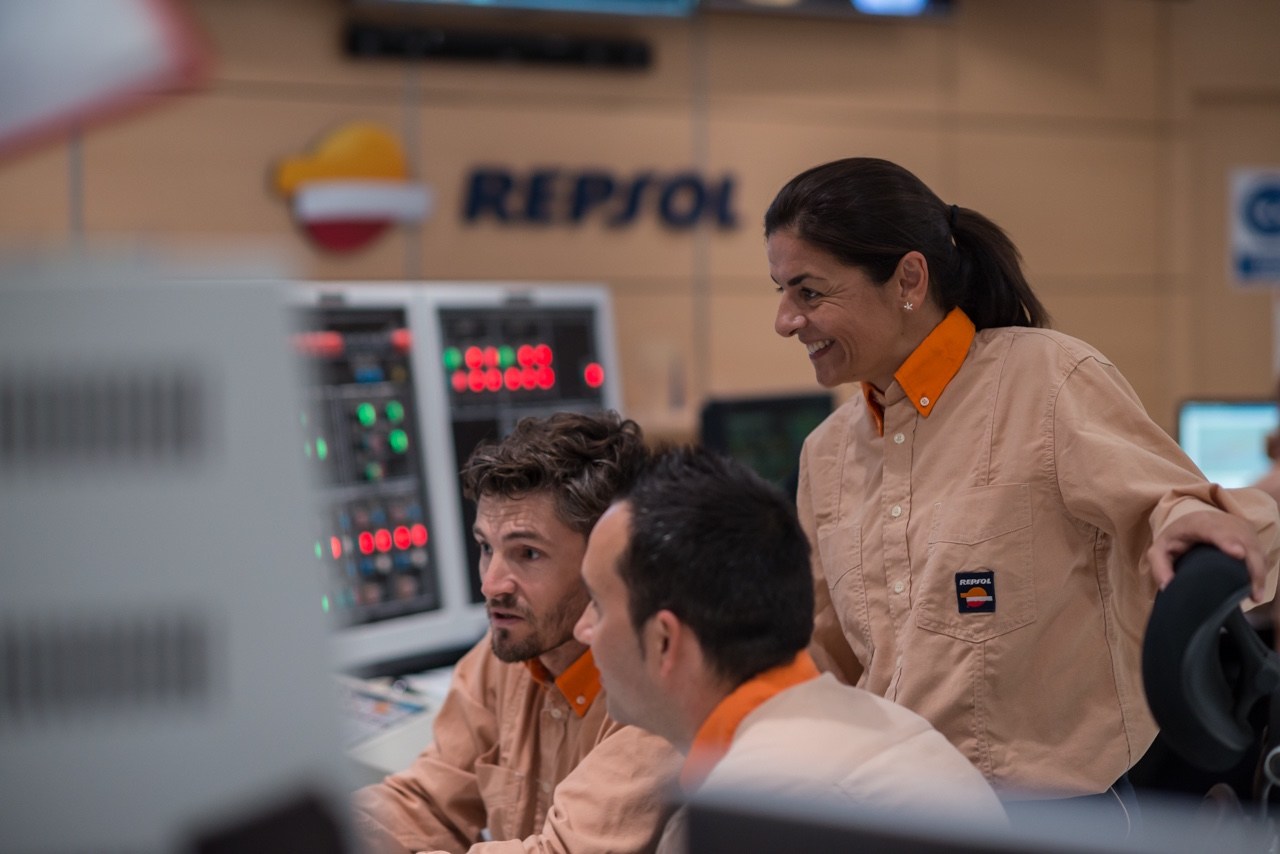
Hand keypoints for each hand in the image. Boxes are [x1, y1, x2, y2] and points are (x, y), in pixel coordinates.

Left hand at [1147, 510, 1267, 600]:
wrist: (1193, 522)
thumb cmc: (1176, 539)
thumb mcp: (1160, 550)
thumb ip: (1159, 567)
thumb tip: (1168, 587)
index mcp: (1197, 523)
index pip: (1213, 529)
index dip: (1227, 540)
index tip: (1239, 554)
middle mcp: (1222, 522)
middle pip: (1242, 541)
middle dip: (1251, 566)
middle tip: (1253, 593)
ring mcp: (1239, 526)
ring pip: (1255, 547)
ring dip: (1259, 571)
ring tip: (1256, 595)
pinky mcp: (1249, 533)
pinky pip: (1260, 551)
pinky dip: (1261, 569)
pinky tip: (1257, 586)